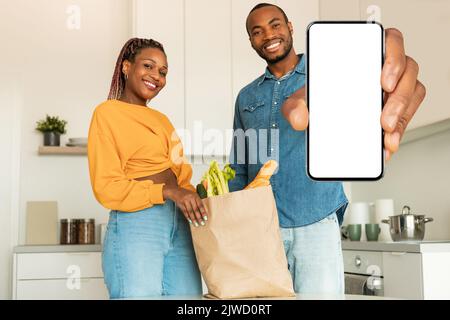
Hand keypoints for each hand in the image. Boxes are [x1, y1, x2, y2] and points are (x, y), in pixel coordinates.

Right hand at [163, 186, 207, 226]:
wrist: (175, 191)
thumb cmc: (186, 194)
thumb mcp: (193, 195)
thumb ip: (198, 201)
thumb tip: (203, 212)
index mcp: (195, 195)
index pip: (200, 205)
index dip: (203, 212)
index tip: (206, 218)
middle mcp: (190, 198)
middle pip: (195, 209)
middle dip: (199, 217)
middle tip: (202, 223)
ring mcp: (185, 200)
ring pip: (190, 211)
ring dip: (193, 219)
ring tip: (196, 224)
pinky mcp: (180, 204)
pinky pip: (185, 212)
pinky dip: (188, 217)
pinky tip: (190, 221)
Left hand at [282, 28, 425, 160]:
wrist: (321, 116)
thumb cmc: (319, 96)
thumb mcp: (301, 99)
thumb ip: (295, 106)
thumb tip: (299, 120)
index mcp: (365, 53)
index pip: (391, 41)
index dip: (393, 58)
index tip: (384, 82)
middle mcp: (385, 66)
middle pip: (408, 71)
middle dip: (399, 98)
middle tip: (383, 120)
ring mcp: (395, 86)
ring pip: (413, 93)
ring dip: (402, 115)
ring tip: (386, 134)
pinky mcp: (398, 107)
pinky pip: (407, 115)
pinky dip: (399, 131)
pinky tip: (387, 144)